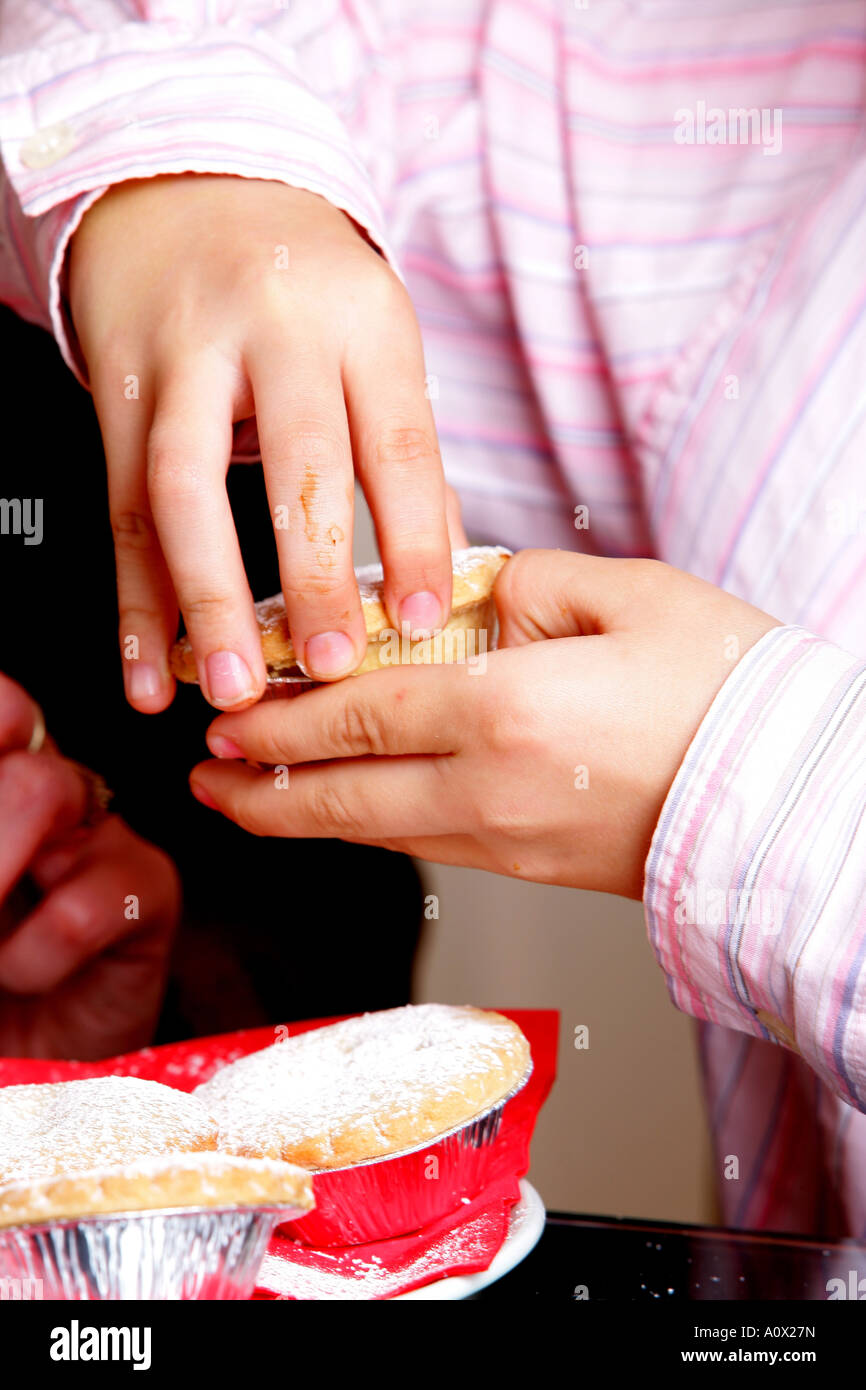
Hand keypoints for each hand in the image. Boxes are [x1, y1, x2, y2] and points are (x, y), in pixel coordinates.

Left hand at [0, 674, 179, 1057]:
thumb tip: (19, 833)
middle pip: (15, 716)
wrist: (26, 1072)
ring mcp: (98, 833)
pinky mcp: (149, 890)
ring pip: (49, 785)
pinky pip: (89, 900)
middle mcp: (41, 790)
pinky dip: (38, 952)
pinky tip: (27, 974)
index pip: (4, 704)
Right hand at [68, 174, 452, 711]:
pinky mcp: (117, 387)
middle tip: (327, 670)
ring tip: (229, 687)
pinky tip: (149, 669)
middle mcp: (273, 332)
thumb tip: (436, 575)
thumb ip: (404, 454)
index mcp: (362, 323)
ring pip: (184, 489)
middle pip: (293, 465)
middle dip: (311, 578)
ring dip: (205, 601)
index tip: (421, 621)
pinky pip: (121, 507)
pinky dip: (133, 601)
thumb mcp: (375, 340)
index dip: (414, 539)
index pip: (398, 442)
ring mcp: (185, 358)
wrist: (187, 186)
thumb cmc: (304, 284)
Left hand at [188, 551, 779, 898]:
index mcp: (504, 709)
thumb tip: (461, 599)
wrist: (792, 796)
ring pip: (376, 834)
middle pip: (344, 798)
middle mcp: (489, 789)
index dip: (280, 720)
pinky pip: (426, 848)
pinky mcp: (534, 869)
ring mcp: (509, 842)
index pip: (358, 713)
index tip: (226, 718)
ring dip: (301, 818)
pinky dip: (368, 832)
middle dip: (261, 789)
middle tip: (205, 780)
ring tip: (249, 804)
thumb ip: (522, 586)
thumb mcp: (625, 595)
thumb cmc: (726, 689)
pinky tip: (353, 815)